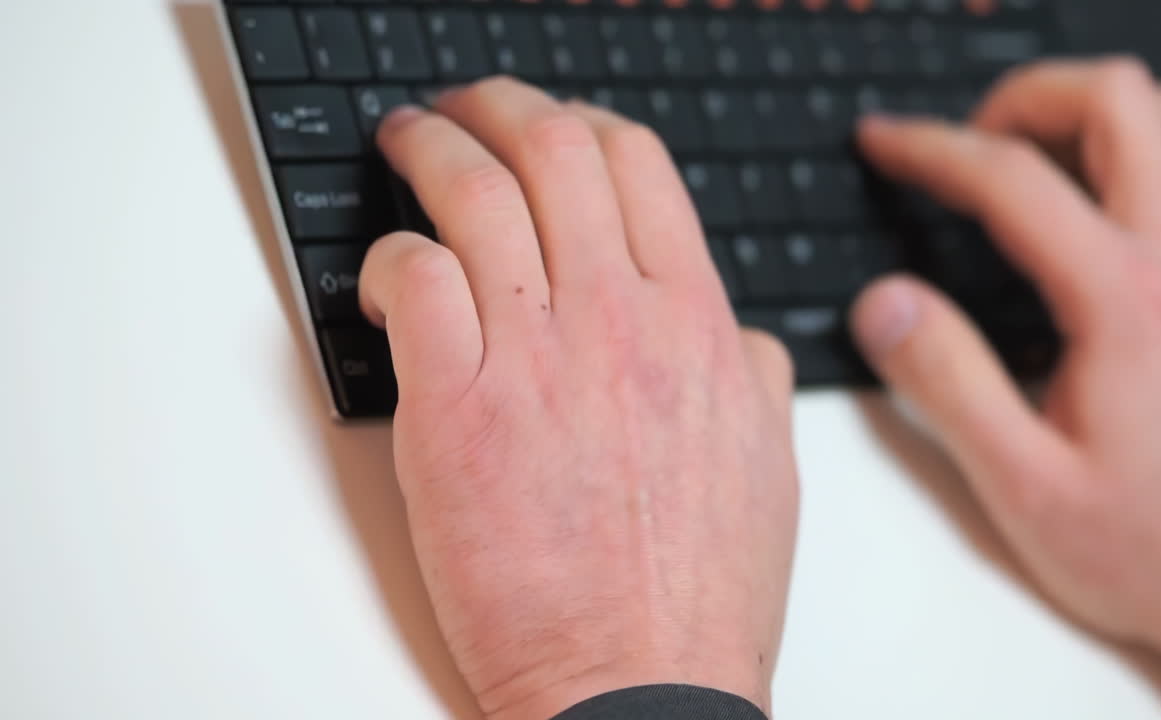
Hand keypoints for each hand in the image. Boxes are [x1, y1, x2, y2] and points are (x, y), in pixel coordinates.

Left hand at [358, 78, 797, 719]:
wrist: (640, 683)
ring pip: (473, 194)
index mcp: (697, 324)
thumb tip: (738, 336)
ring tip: (406, 144)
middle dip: (496, 106)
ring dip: (430, 149)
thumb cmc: (700, 594)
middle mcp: (620, 319)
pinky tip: (389, 275)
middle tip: (463, 110)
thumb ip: (752, 377)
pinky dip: (391, 257)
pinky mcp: (456, 410)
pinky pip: (413, 282)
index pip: (635, 164)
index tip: (547, 126)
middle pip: (553, 148)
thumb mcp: (768, 466)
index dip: (579, 122)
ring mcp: (537, 358)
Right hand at [851, 58, 1160, 717]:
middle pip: (1115, 99)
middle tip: (962, 144)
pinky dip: (1125, 152)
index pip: (1012, 177)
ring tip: (1018, 162)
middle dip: (1021, 98)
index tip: (884, 142)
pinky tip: (1078, 214)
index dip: (930, 147)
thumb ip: (946, 382)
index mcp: (1123, 302)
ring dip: (1085, 115)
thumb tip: (886, 304)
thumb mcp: (1024, 485)